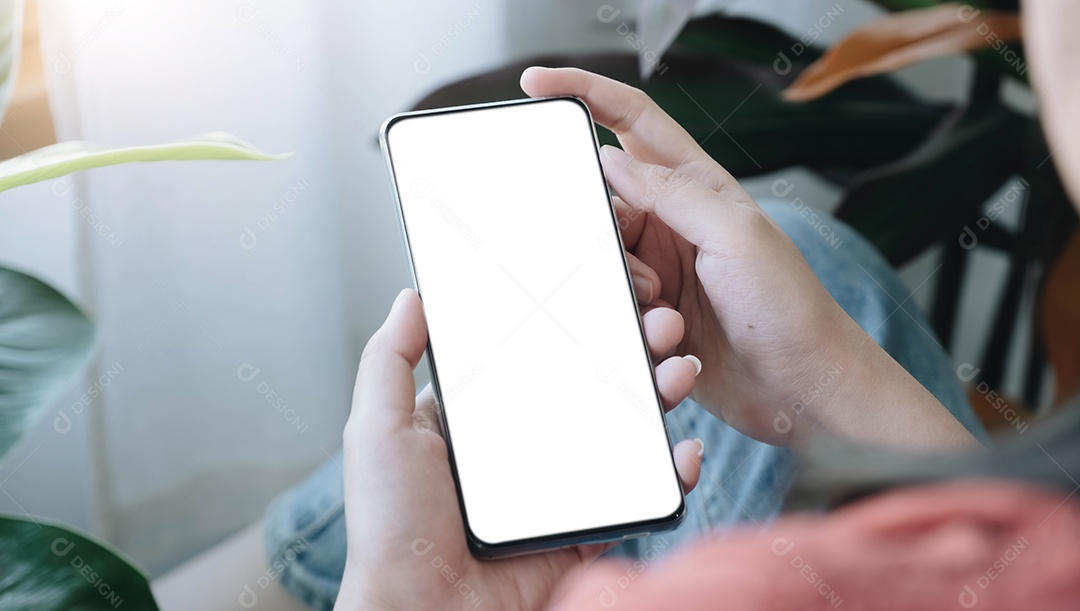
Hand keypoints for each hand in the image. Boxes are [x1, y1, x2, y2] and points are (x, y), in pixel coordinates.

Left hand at [334, 290, 703, 610]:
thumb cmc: (392, 527)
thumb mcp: (379, 430)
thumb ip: (389, 361)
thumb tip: (411, 296)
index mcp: (479, 421)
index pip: (534, 358)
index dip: (572, 326)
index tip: (606, 296)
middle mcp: (523, 449)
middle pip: (590, 387)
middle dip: (631, 352)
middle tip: (658, 327)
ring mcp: (559, 488)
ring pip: (624, 433)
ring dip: (659, 398)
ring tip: (677, 372)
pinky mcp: (585, 529)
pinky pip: (639, 495)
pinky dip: (671, 472)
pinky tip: (683, 449)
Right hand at [521, 67, 977, 450]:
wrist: (805, 392)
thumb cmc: (790, 308)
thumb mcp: (736, 234)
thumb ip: (671, 192)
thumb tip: (609, 160)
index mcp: (695, 188)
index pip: (632, 121)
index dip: (586, 93)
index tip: (535, 83)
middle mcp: (672, 226)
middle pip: (602, 208)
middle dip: (604, 241)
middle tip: (644, 279)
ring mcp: (660, 275)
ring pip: (602, 268)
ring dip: (631, 301)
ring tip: (673, 325)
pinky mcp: (651, 322)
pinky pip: (617, 319)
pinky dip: (641, 339)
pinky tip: (682, 354)